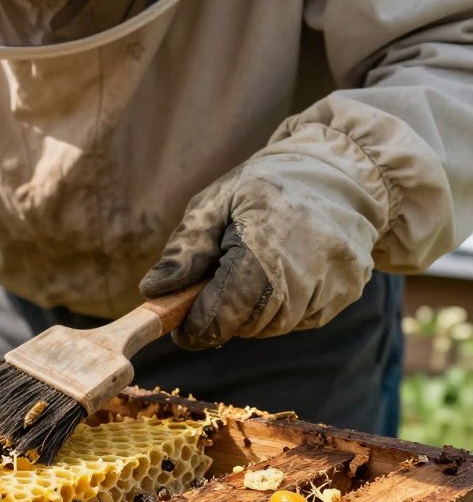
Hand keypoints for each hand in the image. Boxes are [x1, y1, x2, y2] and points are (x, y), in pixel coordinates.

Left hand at [139, 153, 379, 349]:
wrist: (340, 173)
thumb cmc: (266, 186)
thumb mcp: (216, 202)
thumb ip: (186, 249)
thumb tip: (153, 290)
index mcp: (267, 240)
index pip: (227, 307)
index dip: (198, 324)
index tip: (181, 328)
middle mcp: (307, 266)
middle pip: (251, 322)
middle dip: (224, 317)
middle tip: (212, 292)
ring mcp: (333, 282)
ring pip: (276, 325)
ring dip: (252, 314)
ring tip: (248, 274)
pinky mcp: (346, 292)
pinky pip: (302, 319)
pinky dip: (281, 308)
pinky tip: (280, 275)